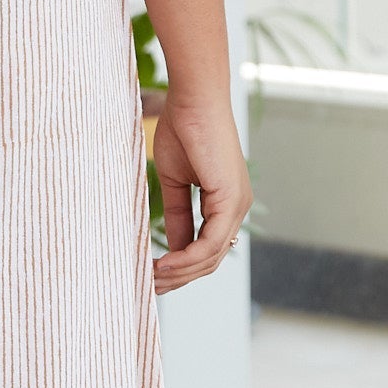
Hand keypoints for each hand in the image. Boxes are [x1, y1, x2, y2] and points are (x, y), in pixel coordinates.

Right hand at [152, 89, 250, 292]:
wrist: (192, 101)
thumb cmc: (182, 129)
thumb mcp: (175, 182)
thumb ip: (177, 215)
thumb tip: (172, 247)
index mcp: (226, 202)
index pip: (208, 247)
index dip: (181, 266)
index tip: (154, 274)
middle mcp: (237, 207)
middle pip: (211, 259)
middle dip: (180, 277)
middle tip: (150, 286)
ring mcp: (237, 205)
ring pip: (210, 257)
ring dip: (179, 272)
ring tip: (152, 278)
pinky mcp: (230, 200)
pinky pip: (210, 244)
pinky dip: (186, 259)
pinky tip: (164, 264)